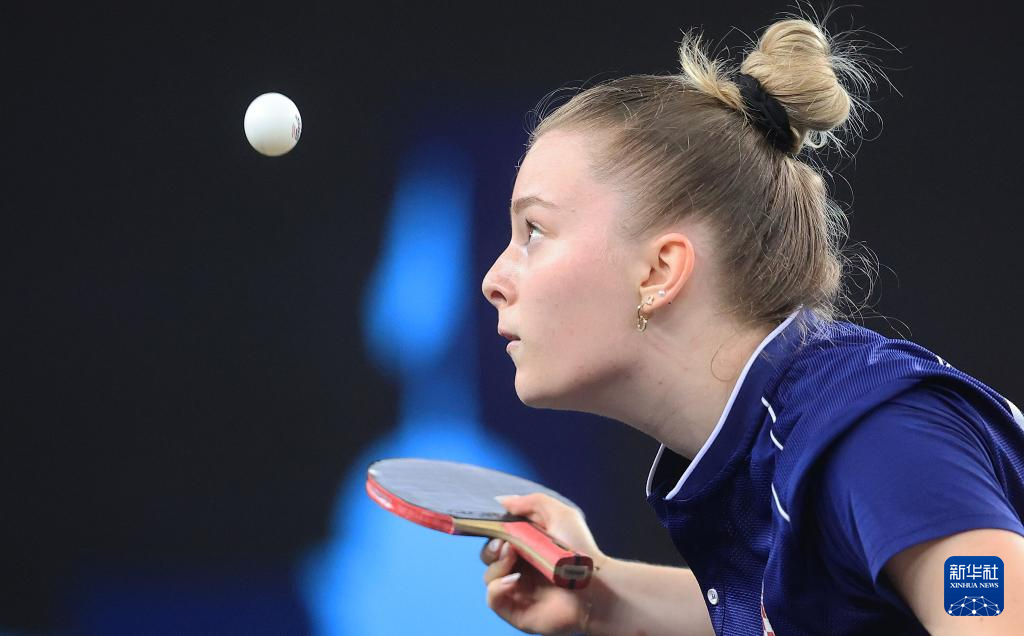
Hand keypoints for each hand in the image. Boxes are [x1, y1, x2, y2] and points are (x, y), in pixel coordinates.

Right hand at [480, 493, 605, 634]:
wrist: (596, 586)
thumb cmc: (582, 551)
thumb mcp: (561, 515)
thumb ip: (532, 503)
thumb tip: (502, 501)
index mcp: (527, 546)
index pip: (498, 537)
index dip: (493, 531)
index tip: (498, 527)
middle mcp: (520, 567)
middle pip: (489, 556)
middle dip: (492, 548)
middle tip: (506, 545)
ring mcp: (517, 590)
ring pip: (489, 577)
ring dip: (497, 565)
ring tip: (514, 558)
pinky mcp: (516, 610)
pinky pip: (492, 599)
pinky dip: (497, 588)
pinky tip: (514, 580)